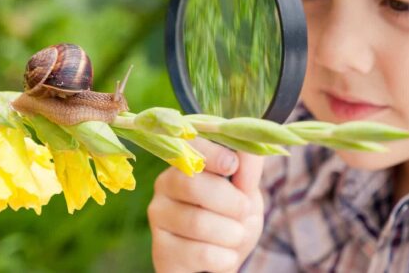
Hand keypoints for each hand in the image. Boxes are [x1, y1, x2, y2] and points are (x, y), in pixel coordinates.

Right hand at [149, 137, 264, 272]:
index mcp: (184, 165)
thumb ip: (247, 170)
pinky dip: (224, 257)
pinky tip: (224, 256)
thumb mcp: (245, 193)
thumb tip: (249, 147)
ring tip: (235, 236)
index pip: (189, 149)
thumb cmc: (231, 220)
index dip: (211, 154)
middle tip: (244, 211)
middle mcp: (164, 187)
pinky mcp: (161, 251)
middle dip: (230, 201)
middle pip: (193, 185)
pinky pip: (199, 253)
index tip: (232, 165)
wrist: (219, 262)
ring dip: (231, 233)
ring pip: (198, 222)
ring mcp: (159, 219)